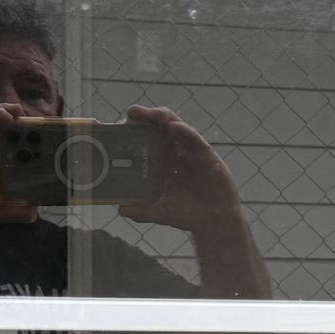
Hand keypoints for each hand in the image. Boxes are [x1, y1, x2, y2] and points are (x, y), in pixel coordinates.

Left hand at [117, 104, 244, 233]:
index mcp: (159, 163)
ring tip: (152, 114)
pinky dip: (184, 131)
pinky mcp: (206, 155)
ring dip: (163, 118)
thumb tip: (122, 209)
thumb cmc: (186, 214)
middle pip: (158, 128)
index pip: (144, 140)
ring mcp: (189, 152)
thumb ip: (143, 212)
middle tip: (132, 112)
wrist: (214, 222)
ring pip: (176, 127)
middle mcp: (173, 153)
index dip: (134, 130)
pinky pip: (194, 139)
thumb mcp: (161, 213)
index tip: (120, 122)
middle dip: (146, 117)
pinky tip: (174, 126)